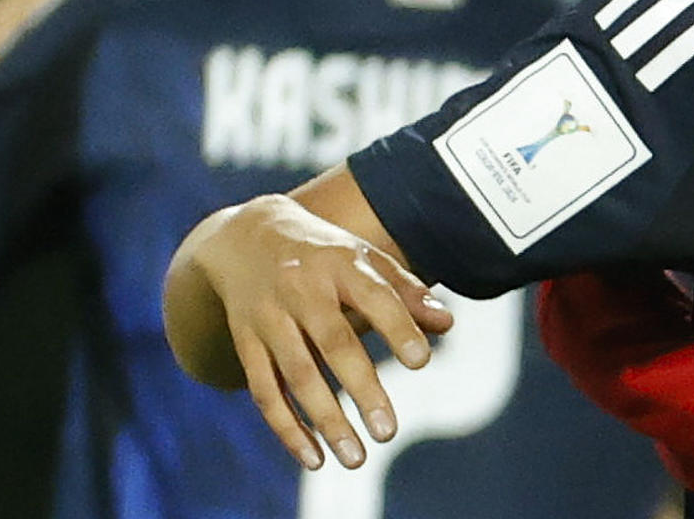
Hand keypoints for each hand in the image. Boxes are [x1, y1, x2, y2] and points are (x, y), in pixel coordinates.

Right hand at [175, 194, 454, 470]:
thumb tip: (448, 324)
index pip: (374, 296)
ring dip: (326, 420)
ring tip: (356, 457)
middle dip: (362, 389)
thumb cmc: (324, 252)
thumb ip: (407, 292)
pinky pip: (264, 390)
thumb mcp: (365, 258)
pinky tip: (314, 456)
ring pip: (296, 375)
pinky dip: (286, 426)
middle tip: (389, 432)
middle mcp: (301, 289)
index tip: (421, 362)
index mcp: (339, 263)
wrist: (245, 236)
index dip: (397, 327)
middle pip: (333, 343)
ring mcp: (269, 317)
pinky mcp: (245, 342)